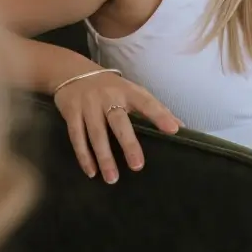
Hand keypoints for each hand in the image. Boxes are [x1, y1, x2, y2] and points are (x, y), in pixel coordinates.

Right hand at [53, 71, 180, 183]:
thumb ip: (153, 108)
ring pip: (96, 133)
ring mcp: (88, 104)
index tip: (173, 130)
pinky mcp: (71, 111)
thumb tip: (181, 126)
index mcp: (127, 91)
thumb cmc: (110, 87)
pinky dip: (83, 155)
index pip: (146, 103)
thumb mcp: (131, 91)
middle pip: (119, 121)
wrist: (71, 72)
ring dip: (104, 157)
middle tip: (137, 166)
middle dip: (128, 143)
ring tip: (112, 178)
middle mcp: (108, 96)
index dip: (160, 115)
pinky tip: (91, 171)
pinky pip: (76, 136)